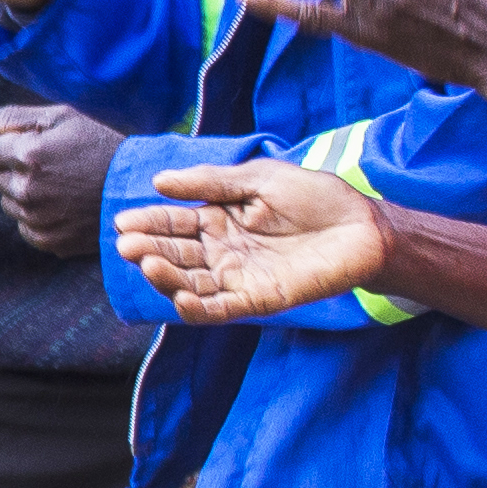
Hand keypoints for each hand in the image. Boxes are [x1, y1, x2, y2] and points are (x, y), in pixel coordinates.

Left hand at [0, 102, 118, 257]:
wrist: (141, 187)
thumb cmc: (101, 144)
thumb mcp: (60, 118)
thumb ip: (9, 119)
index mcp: (28, 155)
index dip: (6, 147)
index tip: (32, 147)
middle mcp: (27, 190)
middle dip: (15, 170)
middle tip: (54, 166)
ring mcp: (37, 219)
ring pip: (9, 204)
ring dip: (26, 194)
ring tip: (63, 186)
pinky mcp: (48, 240)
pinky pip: (25, 227)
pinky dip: (38, 217)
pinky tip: (65, 205)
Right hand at [117, 157, 390, 323]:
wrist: (364, 226)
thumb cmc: (316, 197)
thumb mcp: (259, 178)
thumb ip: (211, 182)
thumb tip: (159, 182)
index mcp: (219, 219)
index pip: (174, 223)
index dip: (149, 223)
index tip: (123, 222)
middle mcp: (222, 251)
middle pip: (176, 255)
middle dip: (150, 251)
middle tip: (127, 246)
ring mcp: (238, 277)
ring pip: (191, 284)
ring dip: (166, 278)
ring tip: (148, 266)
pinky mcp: (258, 299)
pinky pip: (220, 309)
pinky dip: (198, 309)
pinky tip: (179, 300)